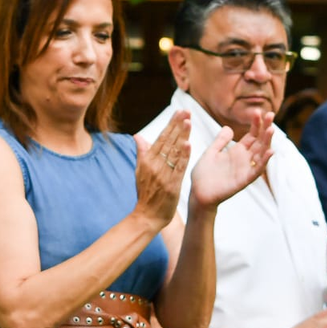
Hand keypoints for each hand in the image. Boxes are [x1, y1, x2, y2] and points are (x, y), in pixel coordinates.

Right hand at [132, 111, 190, 230]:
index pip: (161, 138)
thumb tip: (137, 136)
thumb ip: (142, 152)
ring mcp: (163, 175)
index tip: (179, 112)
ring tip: (188, 121)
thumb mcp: (139, 171)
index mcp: (147, 160)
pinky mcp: (172, 185)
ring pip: (174, 152)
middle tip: (186, 111)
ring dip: (182, 136)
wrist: (147, 216)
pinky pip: (179, 167)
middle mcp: (154, 165)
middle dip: (177, 125)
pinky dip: (184, 156)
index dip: (171, 125)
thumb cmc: (145, 193)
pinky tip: (188, 144)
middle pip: (168, 142)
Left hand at [188, 112, 275, 209]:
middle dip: (265, 128)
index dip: (256, 124)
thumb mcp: (211, 153)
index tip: (259, 111)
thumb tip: (228, 127)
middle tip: (270, 114)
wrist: (198, 193)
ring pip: (261, 153)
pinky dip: (264, 161)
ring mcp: (245, 169)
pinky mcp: (244, 180)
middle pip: (259, 141)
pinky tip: (270, 151)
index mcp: (237, 152)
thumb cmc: (203, 175)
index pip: (251, 135)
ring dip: (267, 142)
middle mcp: (244, 159)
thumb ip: (220, 141)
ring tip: (271, 129)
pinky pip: (257, 170)